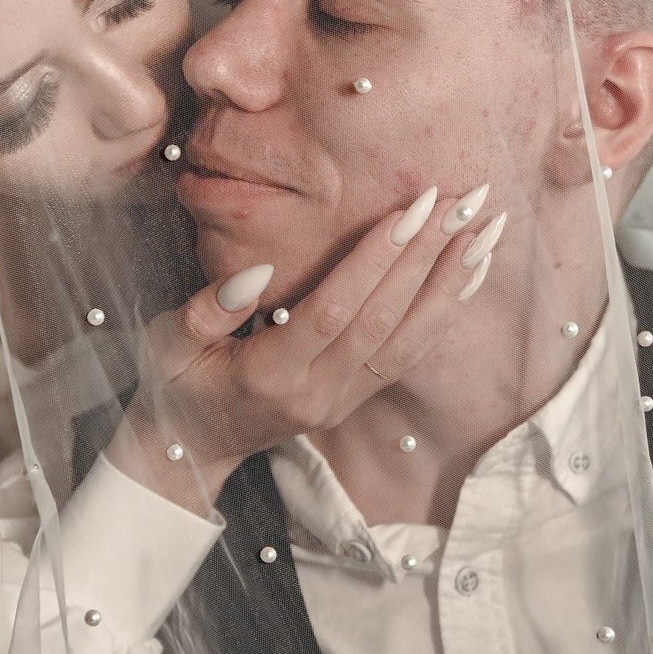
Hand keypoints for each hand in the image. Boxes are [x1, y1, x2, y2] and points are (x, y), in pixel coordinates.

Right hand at [110, 182, 485, 508]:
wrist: (186, 452)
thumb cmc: (173, 385)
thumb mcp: (167, 345)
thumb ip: (208, 311)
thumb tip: (255, 272)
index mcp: (269, 376)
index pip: (335, 311)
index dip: (376, 260)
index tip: (411, 208)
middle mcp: (316, 394)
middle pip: (383, 322)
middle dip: (427, 257)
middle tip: (464, 201)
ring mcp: (340, 402)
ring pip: (407, 342)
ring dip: (450, 284)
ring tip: (485, 232)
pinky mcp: (353, 401)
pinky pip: (407, 356)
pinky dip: (442, 313)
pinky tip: (468, 275)